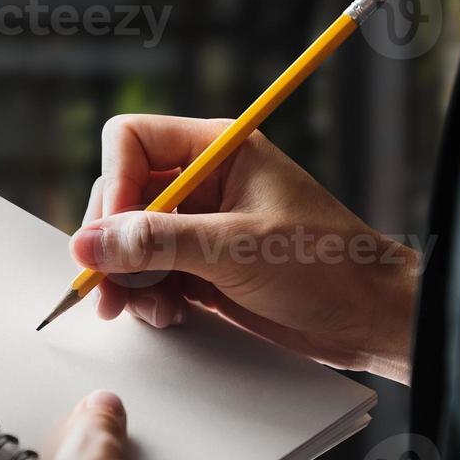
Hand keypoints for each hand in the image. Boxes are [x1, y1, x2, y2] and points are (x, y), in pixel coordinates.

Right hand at [72, 115, 417, 383]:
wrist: (370, 317)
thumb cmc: (327, 265)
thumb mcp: (237, 250)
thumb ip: (157, 244)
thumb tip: (89, 245)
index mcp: (218, 149)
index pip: (132, 142)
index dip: (114, 185)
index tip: (115, 236)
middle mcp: (203, 182)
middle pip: (121, 196)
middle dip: (112, 243)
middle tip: (109, 288)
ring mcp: (200, 226)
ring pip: (128, 241)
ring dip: (128, 278)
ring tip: (151, 310)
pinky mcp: (201, 267)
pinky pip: (149, 274)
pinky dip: (146, 297)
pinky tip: (168, 315)